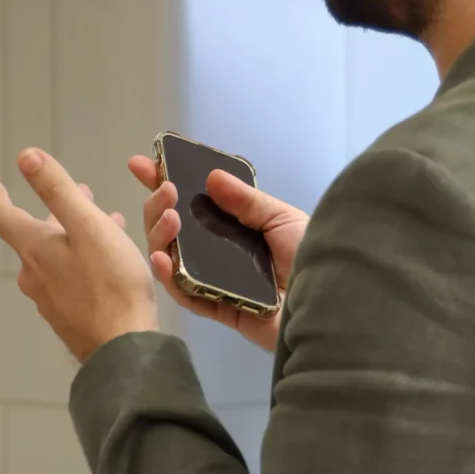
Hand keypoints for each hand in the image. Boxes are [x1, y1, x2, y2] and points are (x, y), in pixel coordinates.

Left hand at [0, 149, 158, 361]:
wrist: (122, 347)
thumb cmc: (110, 283)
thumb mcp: (87, 226)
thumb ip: (57, 189)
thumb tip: (25, 157)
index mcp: (34, 249)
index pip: (4, 218)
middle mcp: (34, 275)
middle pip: (36, 236)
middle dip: (56, 212)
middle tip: (81, 193)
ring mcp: (50, 300)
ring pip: (56, 257)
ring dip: (75, 235)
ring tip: (105, 223)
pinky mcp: (69, 318)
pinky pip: (71, 279)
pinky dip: (84, 260)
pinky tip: (109, 260)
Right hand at [126, 155, 308, 354]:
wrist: (334, 302)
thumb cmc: (316, 256)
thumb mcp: (283, 219)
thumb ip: (247, 201)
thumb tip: (211, 178)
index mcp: (236, 227)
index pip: (194, 203)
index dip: (165, 184)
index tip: (141, 164)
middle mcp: (220, 252)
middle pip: (175, 230)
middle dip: (160, 207)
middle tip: (165, 190)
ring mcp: (215, 281)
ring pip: (172, 260)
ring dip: (161, 236)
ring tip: (170, 217)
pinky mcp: (218, 309)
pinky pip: (185, 295)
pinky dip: (168, 277)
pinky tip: (161, 258)